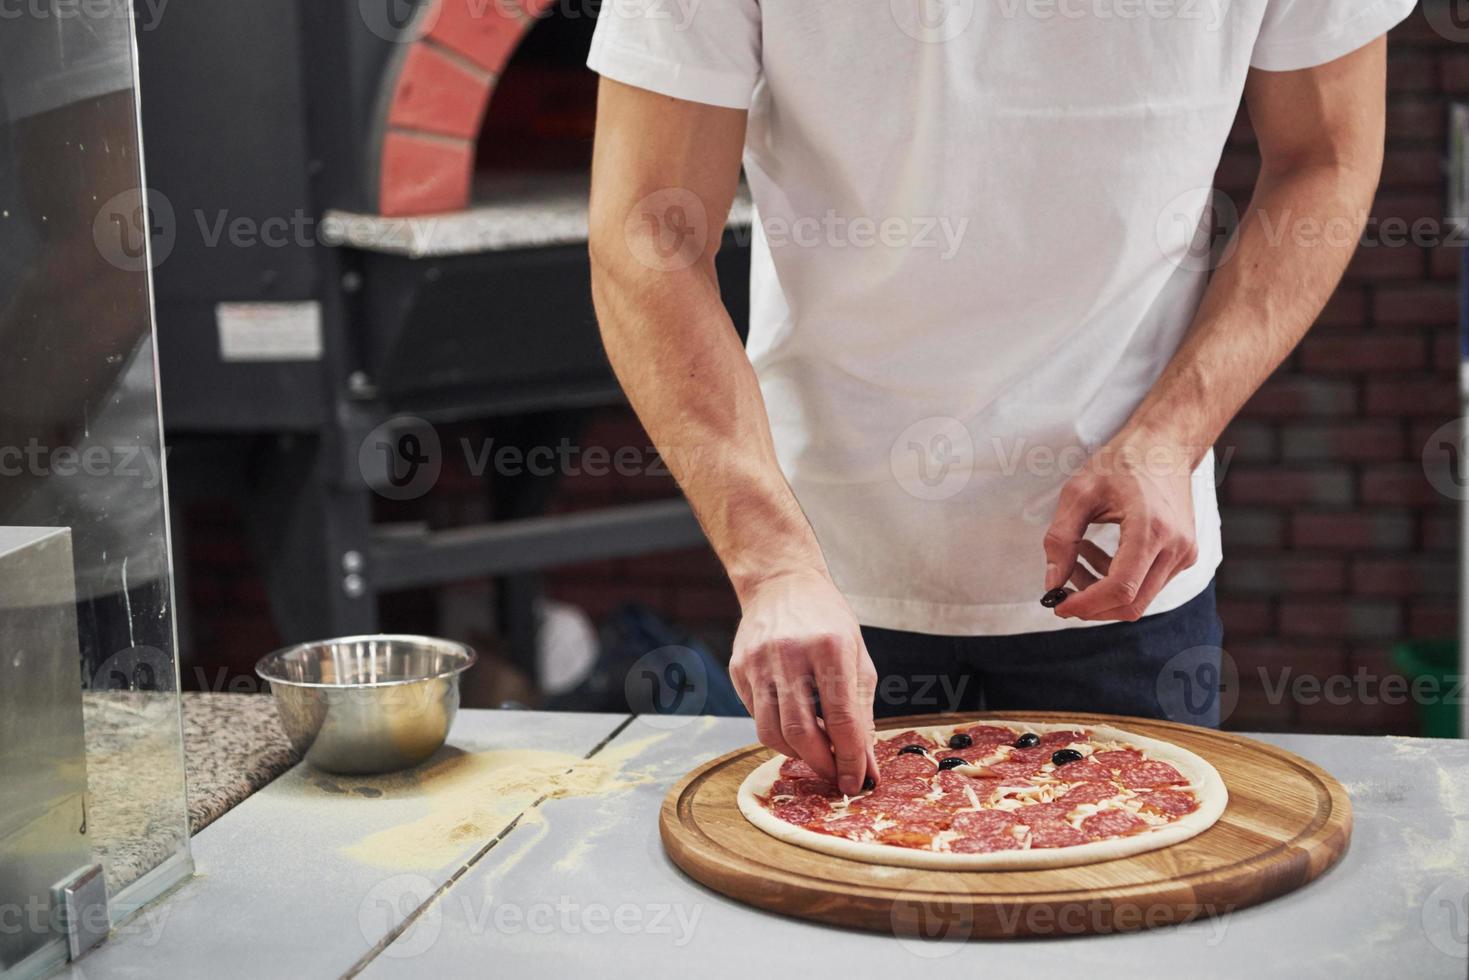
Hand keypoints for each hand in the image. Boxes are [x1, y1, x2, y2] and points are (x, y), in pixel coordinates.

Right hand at [728, 568, 879, 795]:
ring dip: (796, 755)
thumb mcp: (857, 656)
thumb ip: (862, 712)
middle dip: (822, 765)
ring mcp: (758, 661)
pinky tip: (793, 725)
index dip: (851, 759)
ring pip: (771, 732)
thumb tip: (866, 765)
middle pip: (802, 732)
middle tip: (836, 777)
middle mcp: (790, 654)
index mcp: (830, 647)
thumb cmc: (826, 620)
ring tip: (815, 754)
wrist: (781, 582)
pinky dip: (777, 732)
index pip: (842, 719)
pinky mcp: (738, 668)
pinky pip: (756, 716)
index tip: (857, 783)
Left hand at [1042, 436, 1198, 621]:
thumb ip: (1061, 539)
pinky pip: (1148, 585)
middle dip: (1091, 605)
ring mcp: (1185, 554)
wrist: (1164, 446)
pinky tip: (1097, 553)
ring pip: (1139, 599)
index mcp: (1152, 529)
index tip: (1057, 604)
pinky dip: (1118, 581)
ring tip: (1079, 555)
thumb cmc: (1121, 463)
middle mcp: (1176, 547)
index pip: (1120, 589)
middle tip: (1061, 587)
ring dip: (1102, 591)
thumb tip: (1052, 583)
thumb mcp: (1079, 492)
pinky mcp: (1185, 556)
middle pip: (1131, 604)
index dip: (1086, 605)